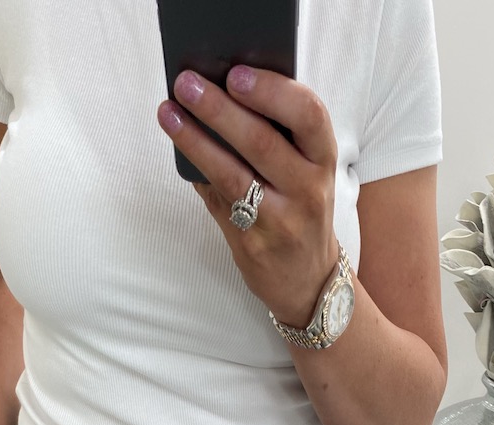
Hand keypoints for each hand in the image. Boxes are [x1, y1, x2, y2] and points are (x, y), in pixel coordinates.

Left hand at [157, 66, 339, 328]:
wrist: (308, 280)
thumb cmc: (301, 210)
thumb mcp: (308, 171)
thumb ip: (280, 136)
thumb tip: (221, 94)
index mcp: (323, 159)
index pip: (308, 115)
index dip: (272, 91)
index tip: (235, 74)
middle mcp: (308, 189)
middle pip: (261, 142)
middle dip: (219, 110)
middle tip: (187, 84)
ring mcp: (280, 220)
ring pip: (233, 174)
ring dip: (196, 141)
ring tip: (169, 114)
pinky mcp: (252, 244)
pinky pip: (218, 201)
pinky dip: (197, 174)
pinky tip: (180, 153)